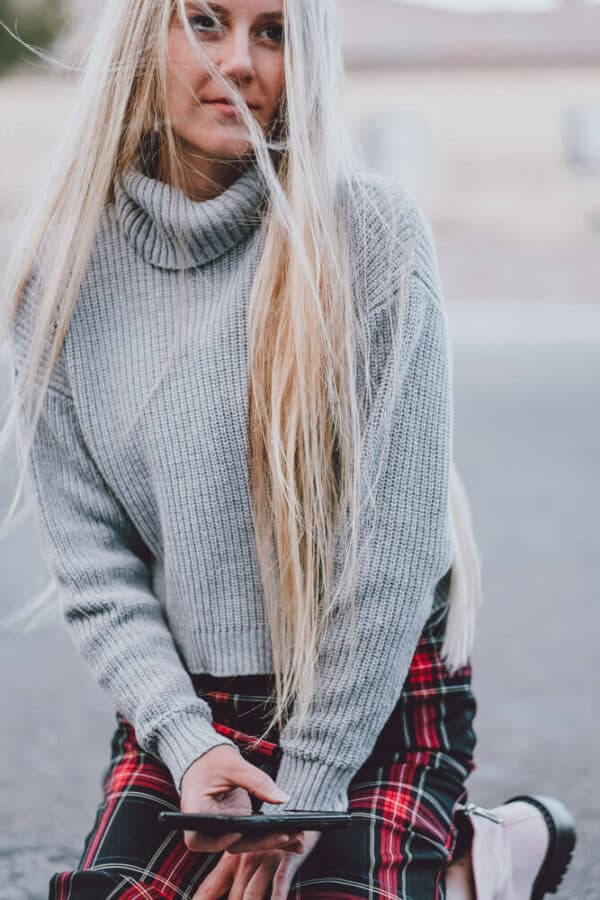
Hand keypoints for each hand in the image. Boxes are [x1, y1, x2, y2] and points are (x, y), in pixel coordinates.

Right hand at [180, 744, 296, 854]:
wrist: (205, 759)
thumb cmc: (212, 760)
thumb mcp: (234, 765)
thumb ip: (257, 782)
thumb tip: (282, 798)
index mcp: (195, 810)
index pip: (200, 839)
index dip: (219, 840)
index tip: (240, 832)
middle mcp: (205, 826)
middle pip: (229, 844)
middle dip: (260, 843)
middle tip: (286, 836)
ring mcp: (220, 828)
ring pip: (243, 844)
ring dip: (269, 843)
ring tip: (296, 838)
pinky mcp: (233, 825)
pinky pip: (250, 836)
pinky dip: (268, 837)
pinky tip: (290, 836)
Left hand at [192, 829, 322, 899]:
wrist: (300, 813)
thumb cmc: (274, 839)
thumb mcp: (250, 855)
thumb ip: (235, 879)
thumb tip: (233, 897)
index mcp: (232, 859)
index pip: (211, 889)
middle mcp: (246, 860)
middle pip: (234, 898)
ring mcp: (266, 859)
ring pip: (251, 894)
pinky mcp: (286, 859)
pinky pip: (279, 882)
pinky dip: (277, 897)